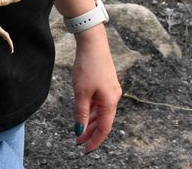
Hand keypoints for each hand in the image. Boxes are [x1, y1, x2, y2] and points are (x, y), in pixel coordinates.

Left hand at [71, 29, 120, 152]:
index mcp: (110, 102)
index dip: (95, 140)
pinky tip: (83, 113)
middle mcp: (113, 97)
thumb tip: (79, 131)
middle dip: (91, 132)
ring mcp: (110, 90)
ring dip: (90, 122)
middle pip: (103, 121)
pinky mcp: (105, 83)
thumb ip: (80, 113)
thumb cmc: (88, 66)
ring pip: (101, 112)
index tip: (85, 149)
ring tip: (79, 130)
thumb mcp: (81, 92)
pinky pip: (99, 102)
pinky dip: (91, 110)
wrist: (93, 43)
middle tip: (78, 140)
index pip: (104, 128)